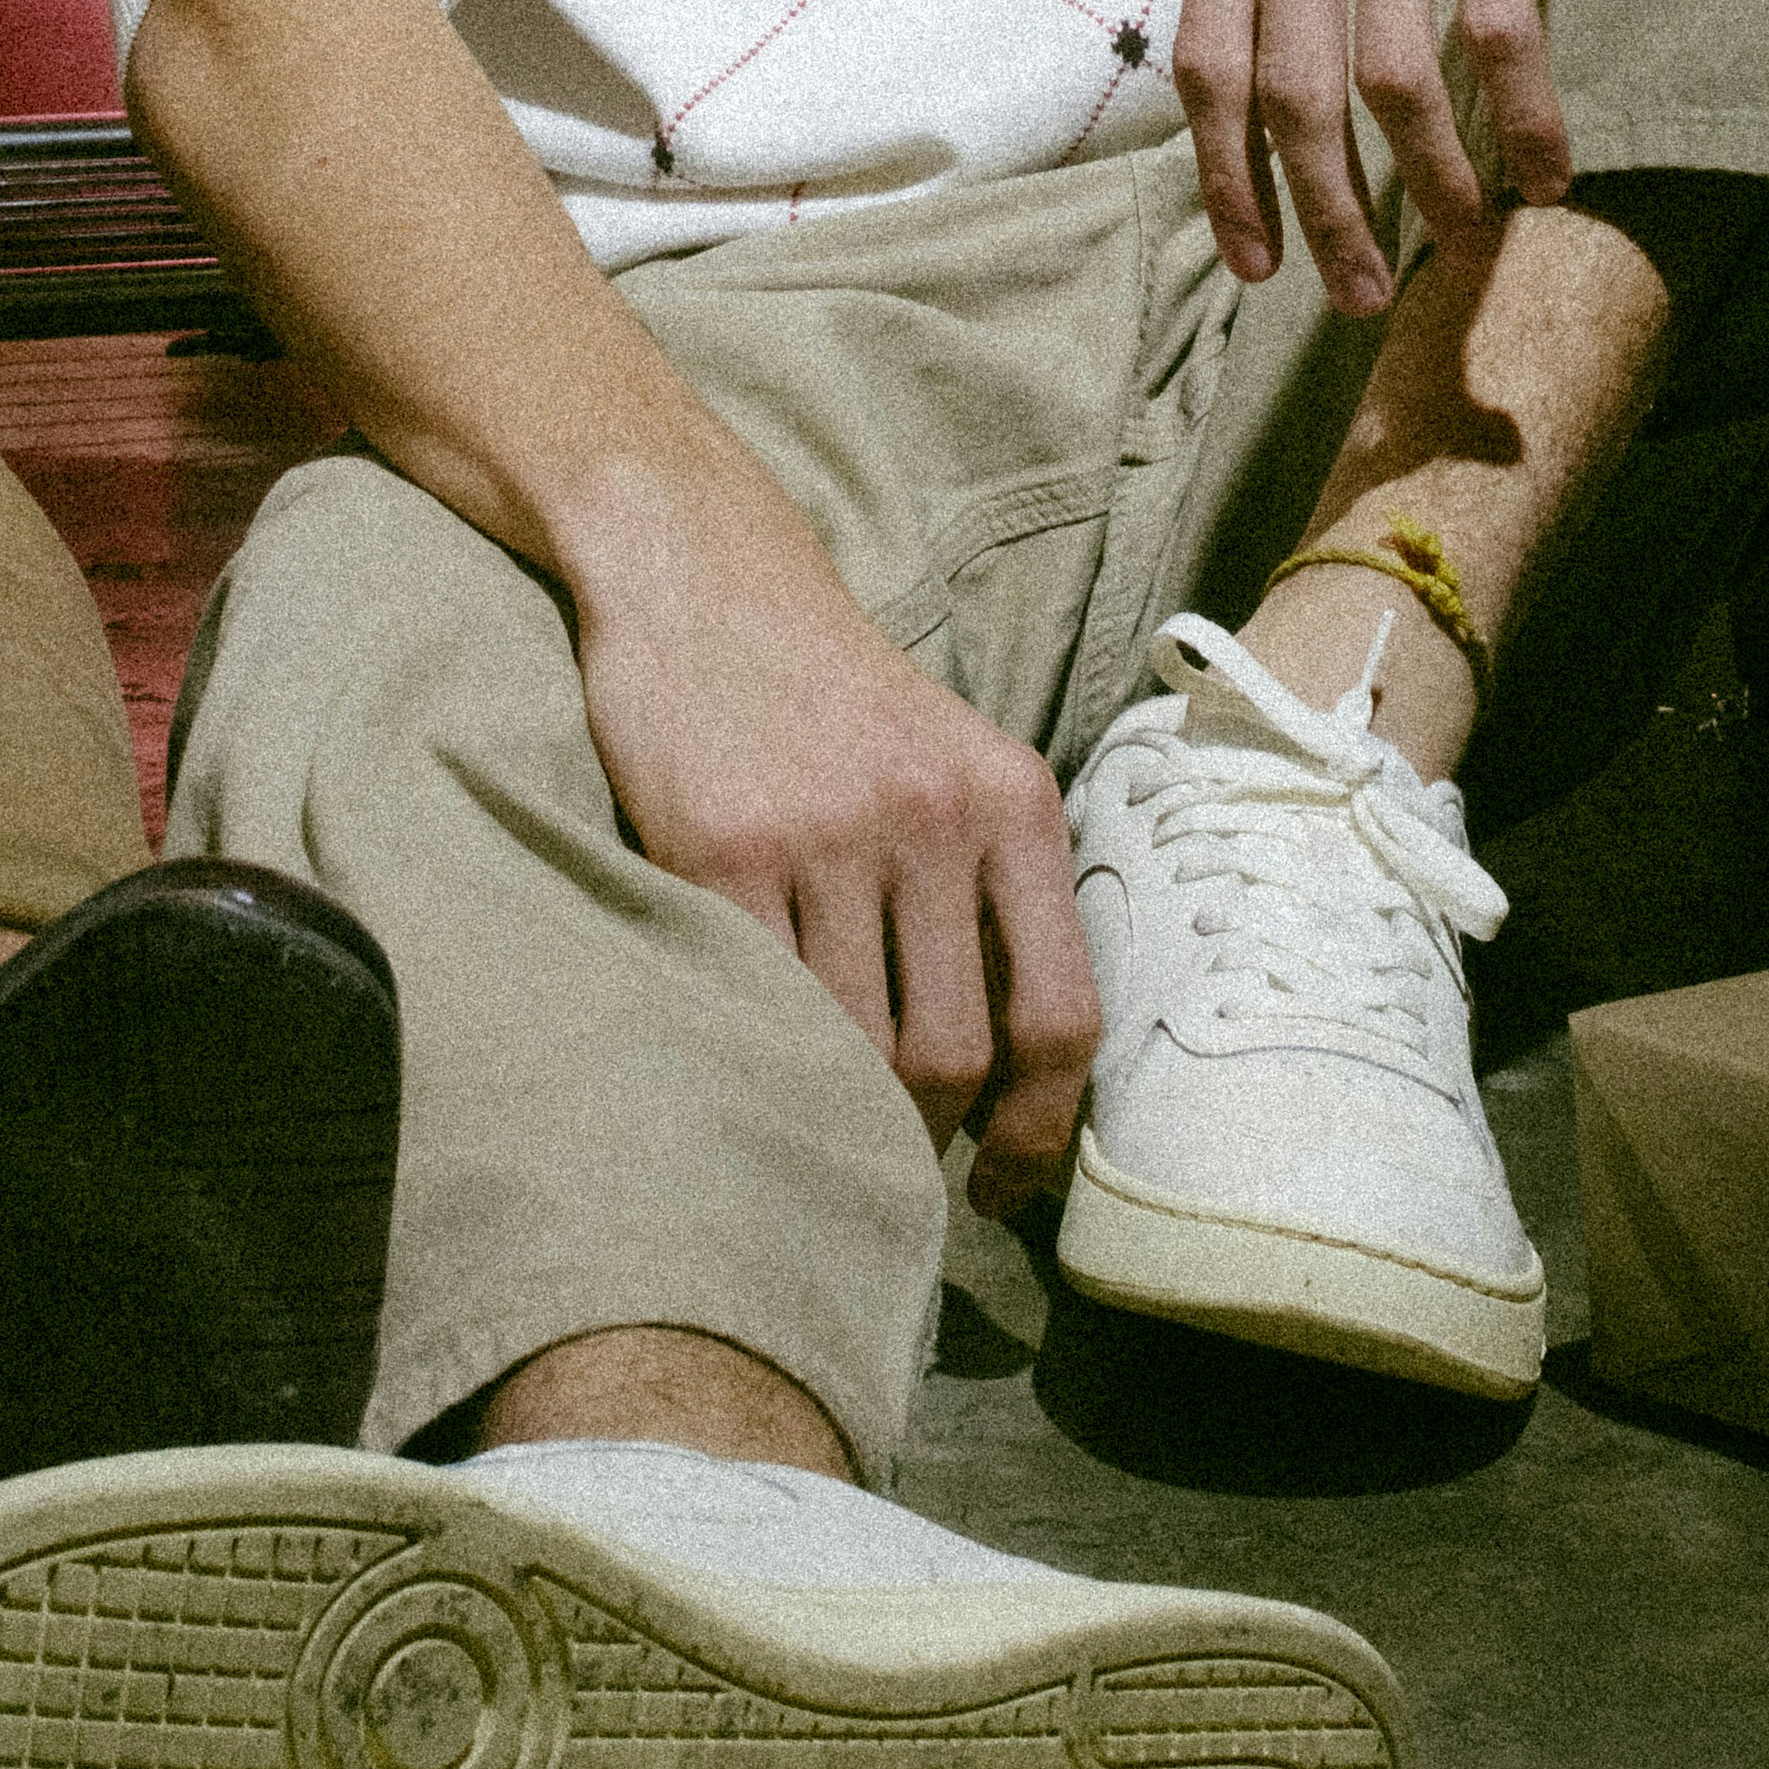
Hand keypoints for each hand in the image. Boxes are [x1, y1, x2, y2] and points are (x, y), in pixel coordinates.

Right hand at [569, 477, 1099, 1215]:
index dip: (1042, 1135)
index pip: (1062, 1017)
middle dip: (927, 1139)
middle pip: (958, 1056)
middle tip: (893, 1162)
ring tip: (821, 1123)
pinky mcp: (719, 847)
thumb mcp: (958, 764)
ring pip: (857, 1048)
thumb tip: (1016, 1082)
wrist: (706, 578)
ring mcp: (824, 832)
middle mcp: (933, 817)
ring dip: (841, 1112)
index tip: (1006, 1190)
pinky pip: (756, 1002)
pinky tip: (751, 1065)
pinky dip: (760, 1057)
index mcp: (1014, 803)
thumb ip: (996, 894)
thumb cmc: (837, 699)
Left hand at [1176, 0, 1621, 306]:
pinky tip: (1550, 170)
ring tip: (1463, 243)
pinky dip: (1524, 121)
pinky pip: (1500, 33)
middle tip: (1356, 296)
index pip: (1200, 63)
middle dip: (1317, 216)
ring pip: (1390, 80)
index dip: (1223, 180)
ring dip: (1427, 186)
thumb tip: (1270, 55)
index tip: (1254, 265)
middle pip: (1285, 94)